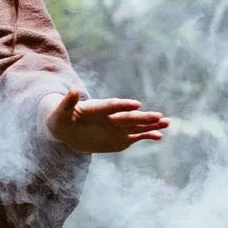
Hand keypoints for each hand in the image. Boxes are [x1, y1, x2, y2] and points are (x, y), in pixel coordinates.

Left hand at [41, 88, 167, 153]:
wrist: (68, 130)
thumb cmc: (61, 119)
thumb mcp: (60, 113)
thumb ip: (67, 103)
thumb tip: (73, 90)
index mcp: (96, 109)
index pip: (110, 106)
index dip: (122, 105)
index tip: (136, 105)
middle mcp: (109, 117)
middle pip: (127, 117)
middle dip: (143, 117)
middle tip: (159, 116)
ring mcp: (116, 127)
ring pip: (136, 126)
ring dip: (150, 124)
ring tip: (167, 122)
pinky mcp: (119, 138)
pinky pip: (135, 137)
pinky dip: (147, 136)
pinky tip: (160, 136)